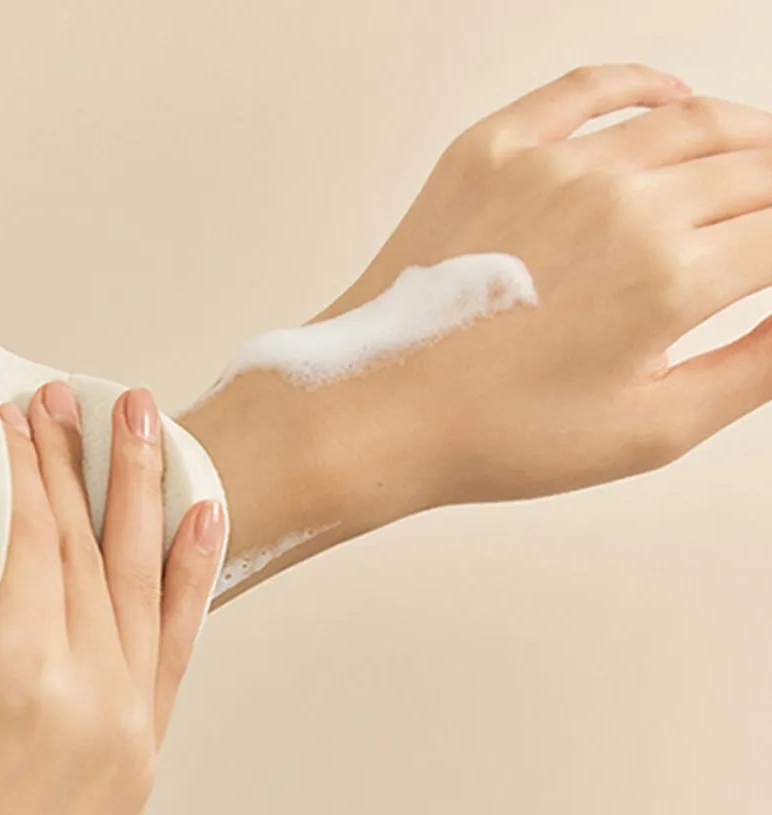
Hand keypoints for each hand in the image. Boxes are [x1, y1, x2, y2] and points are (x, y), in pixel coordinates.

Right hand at [0, 381, 225, 814]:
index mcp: (20, 681)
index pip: (26, 535)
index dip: (15, 462)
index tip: (7, 406)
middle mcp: (98, 695)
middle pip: (87, 546)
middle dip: (75, 461)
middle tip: (70, 393)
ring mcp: (136, 728)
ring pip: (147, 580)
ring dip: (146, 494)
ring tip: (147, 420)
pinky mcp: (146, 758)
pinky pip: (179, 643)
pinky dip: (193, 575)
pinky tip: (203, 521)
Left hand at [243, 64, 771, 531]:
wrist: (374, 414)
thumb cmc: (495, 436)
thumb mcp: (648, 431)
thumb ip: (754, 368)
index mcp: (669, 277)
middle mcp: (620, 202)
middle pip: (751, 169)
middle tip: (766, 224)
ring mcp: (551, 166)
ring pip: (687, 122)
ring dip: (741, 138)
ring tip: (754, 164)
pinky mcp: (491, 151)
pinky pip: (589, 89)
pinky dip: (646, 86)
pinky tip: (674, 100)